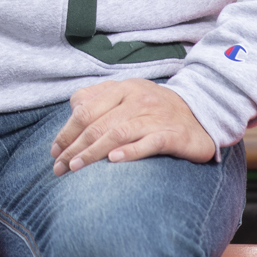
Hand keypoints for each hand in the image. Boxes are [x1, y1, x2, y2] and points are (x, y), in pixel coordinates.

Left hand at [50, 79, 215, 173]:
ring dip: (93, 152)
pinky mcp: (173, 134)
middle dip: (74, 146)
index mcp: (122, 88)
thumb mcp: (128, 96)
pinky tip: (114, 161)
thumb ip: (101, 100)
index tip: (54, 151)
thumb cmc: (156, 109)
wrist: (203, 113)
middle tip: (59, 167)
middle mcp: (137, 98)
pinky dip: (130, 151)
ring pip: (118, 132)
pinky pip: (149, 142)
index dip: (67, 130)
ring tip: (76, 167)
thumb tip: (73, 111)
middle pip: (98, 123)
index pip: (86, 108)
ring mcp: (155, 115)